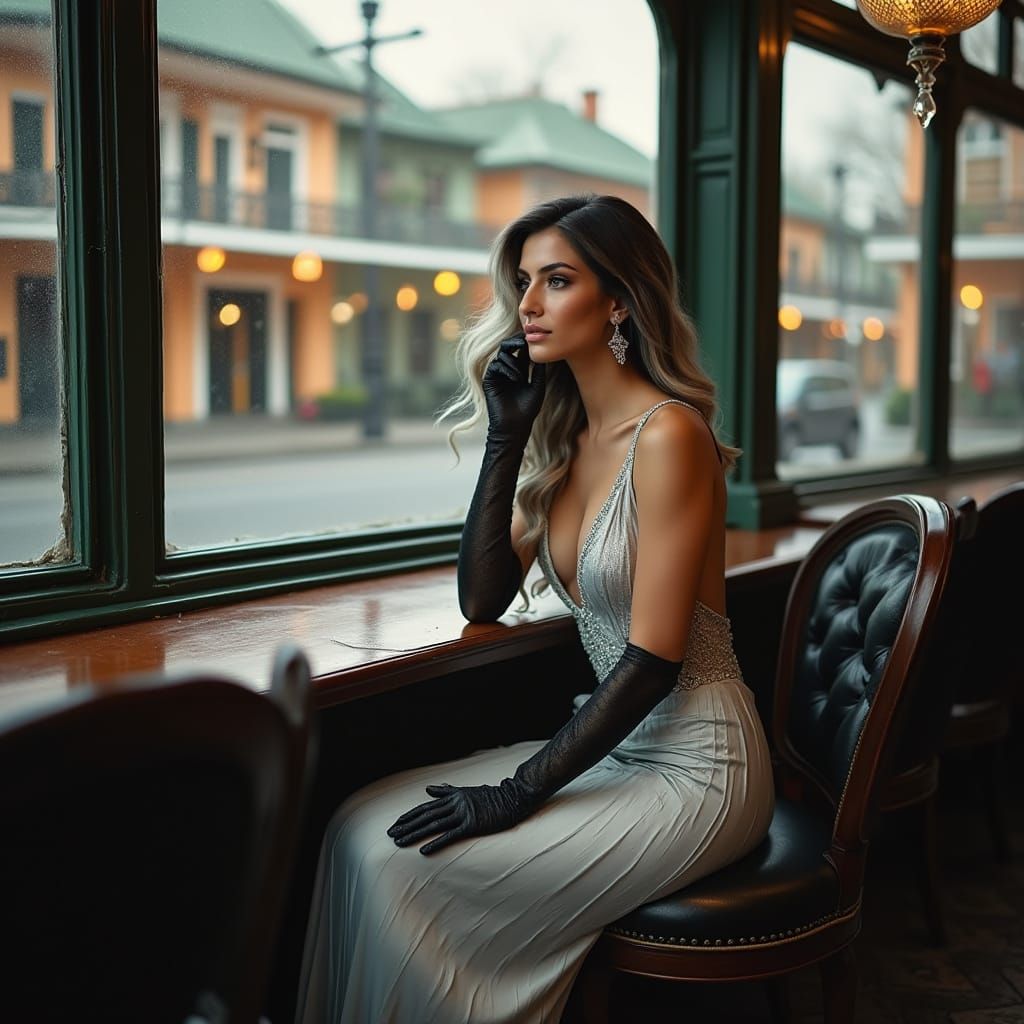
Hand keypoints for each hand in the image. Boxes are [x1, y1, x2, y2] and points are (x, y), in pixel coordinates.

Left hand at [386, 778, 532, 854]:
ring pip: (433, 826)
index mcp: (452, 796)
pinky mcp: (471, 825)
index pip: (425, 806)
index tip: (396, 823)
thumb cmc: (490, 796)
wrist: (511, 798)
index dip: (409, 815)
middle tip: (390, 834)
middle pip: (425, 816)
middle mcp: (454, 804)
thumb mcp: (466, 790)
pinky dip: (435, 843)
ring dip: (415, 834)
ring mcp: (462, 814)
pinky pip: (450, 835)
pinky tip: (423, 850)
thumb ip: (447, 790)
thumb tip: (429, 788)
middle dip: (406, 825)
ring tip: (400, 842)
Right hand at [482, 335, 545, 447]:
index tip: (533, 338)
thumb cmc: (527, 410)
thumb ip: (538, 370)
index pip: (520, 351)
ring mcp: (497, 375)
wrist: (514, 426)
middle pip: (507, 347)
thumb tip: (542, 353)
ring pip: (502, 355)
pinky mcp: (489, 380)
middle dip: (515, 341)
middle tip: (523, 340)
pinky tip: (516, 379)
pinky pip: (496, 365)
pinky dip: (507, 369)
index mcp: (518, 371)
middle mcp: (506, 370)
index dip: (525, 343)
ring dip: (514, 363)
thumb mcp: (537, 387)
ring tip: (521, 377)